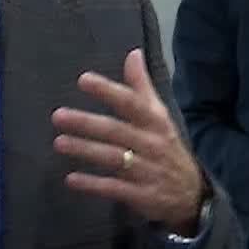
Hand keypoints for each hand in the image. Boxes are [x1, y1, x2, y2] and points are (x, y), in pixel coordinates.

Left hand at [51, 48, 204, 233]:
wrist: (191, 195)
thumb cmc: (166, 148)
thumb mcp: (159, 116)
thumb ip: (142, 87)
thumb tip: (133, 53)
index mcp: (155, 122)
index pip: (131, 102)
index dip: (108, 91)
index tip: (83, 80)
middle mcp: (151, 144)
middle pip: (116, 130)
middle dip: (87, 122)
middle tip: (58, 115)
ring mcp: (147, 170)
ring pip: (113, 158)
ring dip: (85, 150)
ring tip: (58, 142)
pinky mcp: (142, 195)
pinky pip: (115, 188)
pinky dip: (93, 184)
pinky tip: (71, 179)